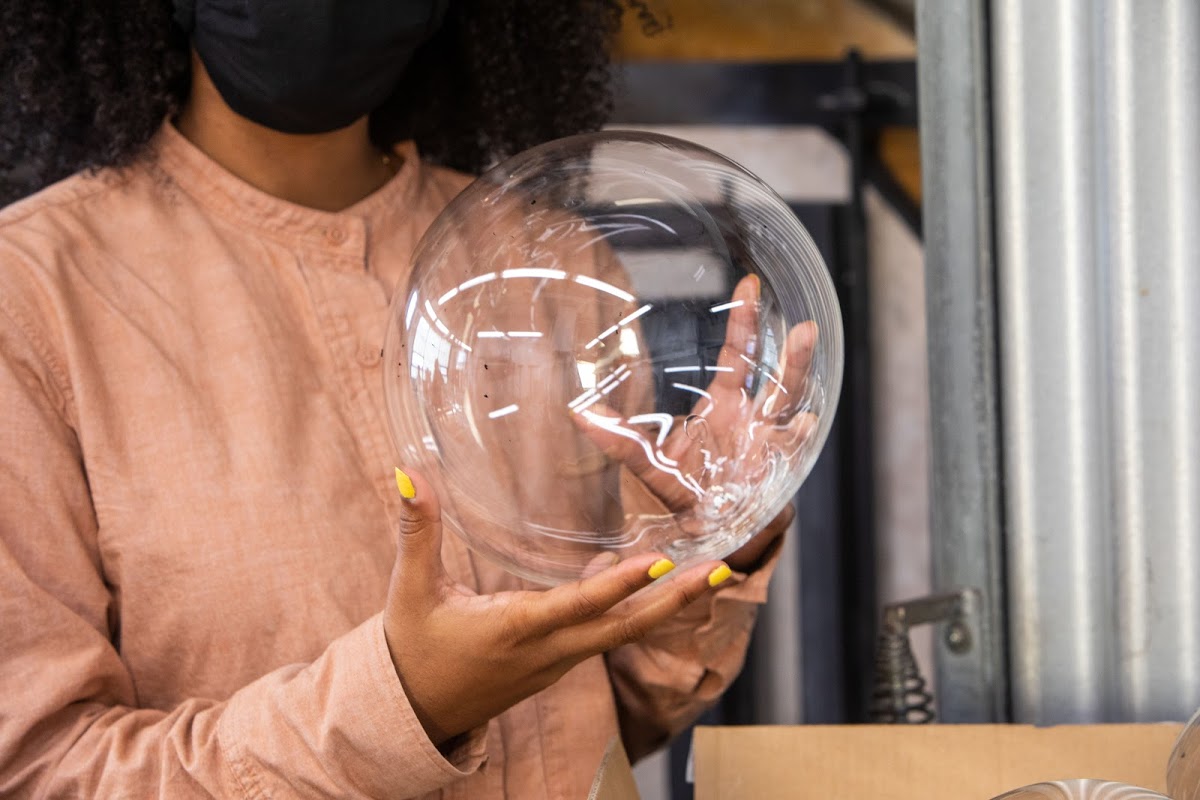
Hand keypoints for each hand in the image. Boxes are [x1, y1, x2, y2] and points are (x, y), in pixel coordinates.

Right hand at [383, 468, 729, 745]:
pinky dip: (634, 608)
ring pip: (622, 633)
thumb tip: (409, 473)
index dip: (618, 585)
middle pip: (625, 629)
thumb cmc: (413, 649)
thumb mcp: (410, 588)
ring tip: (708, 573)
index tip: (660, 561)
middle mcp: (547, 650)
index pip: (576, 606)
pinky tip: (646, 575)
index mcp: (514, 630)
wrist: (415, 713)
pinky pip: (605, 634)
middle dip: (676, 601)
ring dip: (666, 604)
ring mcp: (558, 661)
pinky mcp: (558, 662)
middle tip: (722, 572)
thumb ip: (417, 530)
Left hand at [576, 275, 815, 571]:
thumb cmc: (687, 492)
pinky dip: (794, 439)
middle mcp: (754, 419)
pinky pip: (788, 453)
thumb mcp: (649, 463)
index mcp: (727, 405)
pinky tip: (800, 424)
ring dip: (797, 375)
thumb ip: (617, 439)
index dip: (745, 321)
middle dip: (789, 351)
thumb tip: (577, 412)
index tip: (748, 285)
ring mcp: (770, 444)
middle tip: (801, 322)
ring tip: (805, 342)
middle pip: (777, 376)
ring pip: (790, 405)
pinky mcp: (776, 473)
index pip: (740, 355)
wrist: (711, 532)